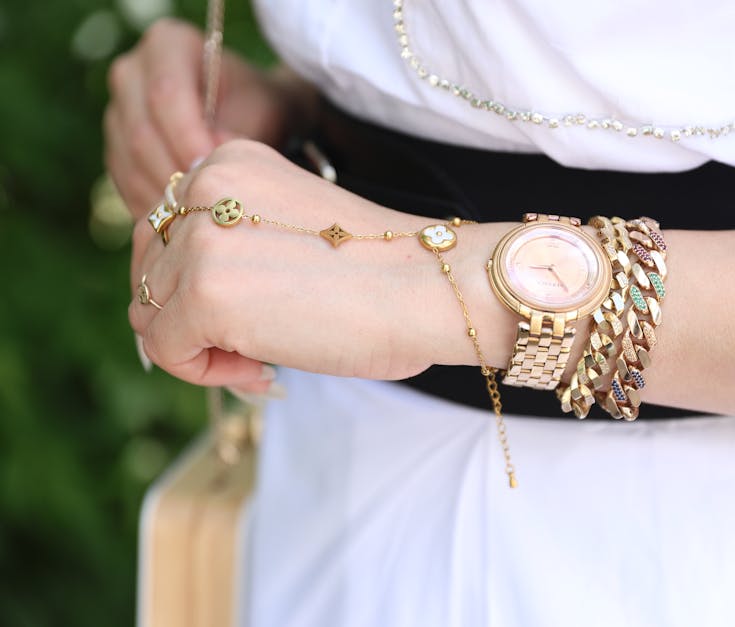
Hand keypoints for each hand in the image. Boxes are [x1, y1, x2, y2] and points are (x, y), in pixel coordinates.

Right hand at [104, 18, 305, 217]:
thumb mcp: (262, 112)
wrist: (249, 118)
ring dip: (161, 195)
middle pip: (140, 130)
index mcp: (167, 45)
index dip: (186, 136)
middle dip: (174, 171)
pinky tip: (180, 225)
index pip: (165, 94)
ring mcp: (116, 112)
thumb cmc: (259, 108)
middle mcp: (131, 73)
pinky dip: (151, 206)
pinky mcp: (116, 149)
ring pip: (128, 161)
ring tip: (196, 217)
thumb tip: (206, 165)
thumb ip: (237, 133)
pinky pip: (124, 182)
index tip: (211, 168)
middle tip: (205, 202)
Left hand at [128, 139, 453, 391]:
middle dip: (191, 316)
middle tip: (252, 342)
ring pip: (149, 311)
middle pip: (150, 269)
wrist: (428, 287)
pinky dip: (205, 372)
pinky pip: (163, 348)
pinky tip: (262, 369)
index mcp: (229, 162)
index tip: (252, 309)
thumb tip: (175, 303)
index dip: (198, 281)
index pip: (167, 228)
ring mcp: (199, 237)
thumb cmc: (383, 271)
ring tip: (260, 358)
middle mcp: (203, 185)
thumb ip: (232, 241)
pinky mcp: (202, 292)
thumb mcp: (288, 229)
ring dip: (200, 346)